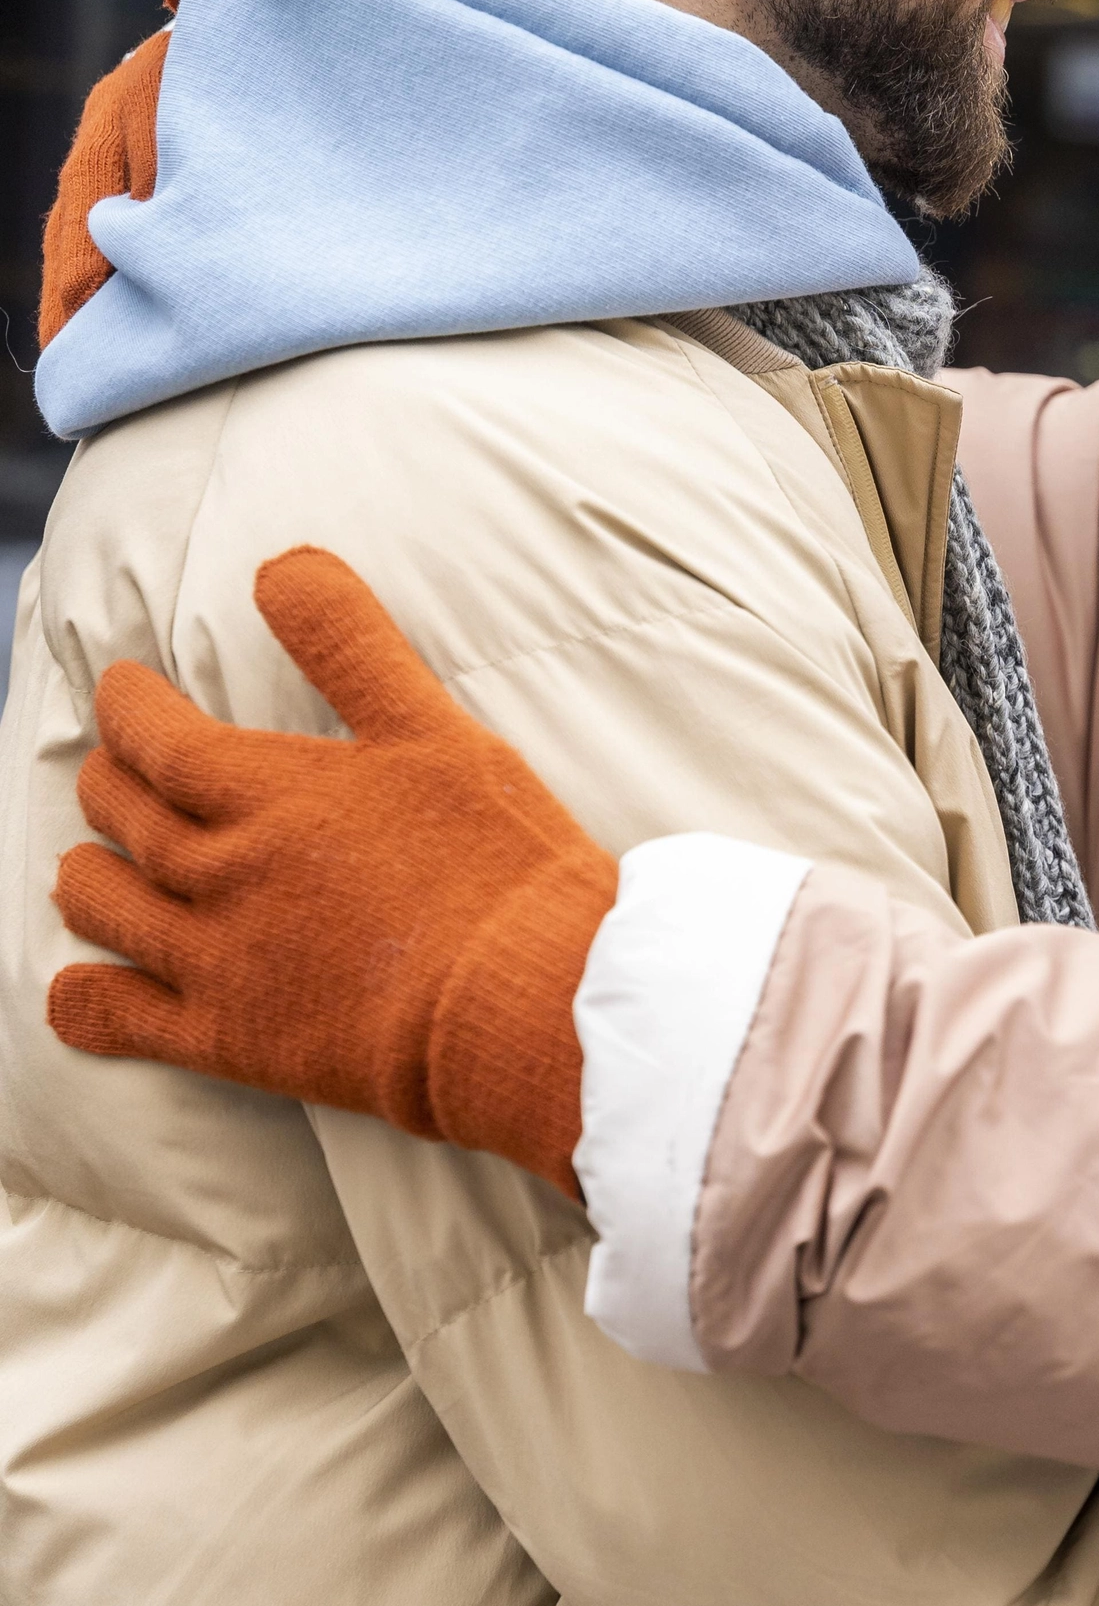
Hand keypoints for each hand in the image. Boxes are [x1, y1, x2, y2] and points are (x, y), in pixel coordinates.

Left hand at [47, 546, 609, 1191]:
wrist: (518, 999)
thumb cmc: (493, 859)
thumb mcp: (433, 727)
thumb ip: (350, 643)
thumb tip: (280, 565)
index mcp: (269, 791)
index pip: (159, 737)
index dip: (129, 706)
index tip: (122, 687)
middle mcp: (223, 872)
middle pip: (127, 817)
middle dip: (108, 781)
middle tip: (109, 766)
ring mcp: (219, 960)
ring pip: (108, 910)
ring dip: (86, 879)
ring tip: (86, 865)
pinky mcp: (232, 1040)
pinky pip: (123, 1021)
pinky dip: (83, 1002)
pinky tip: (72, 993)